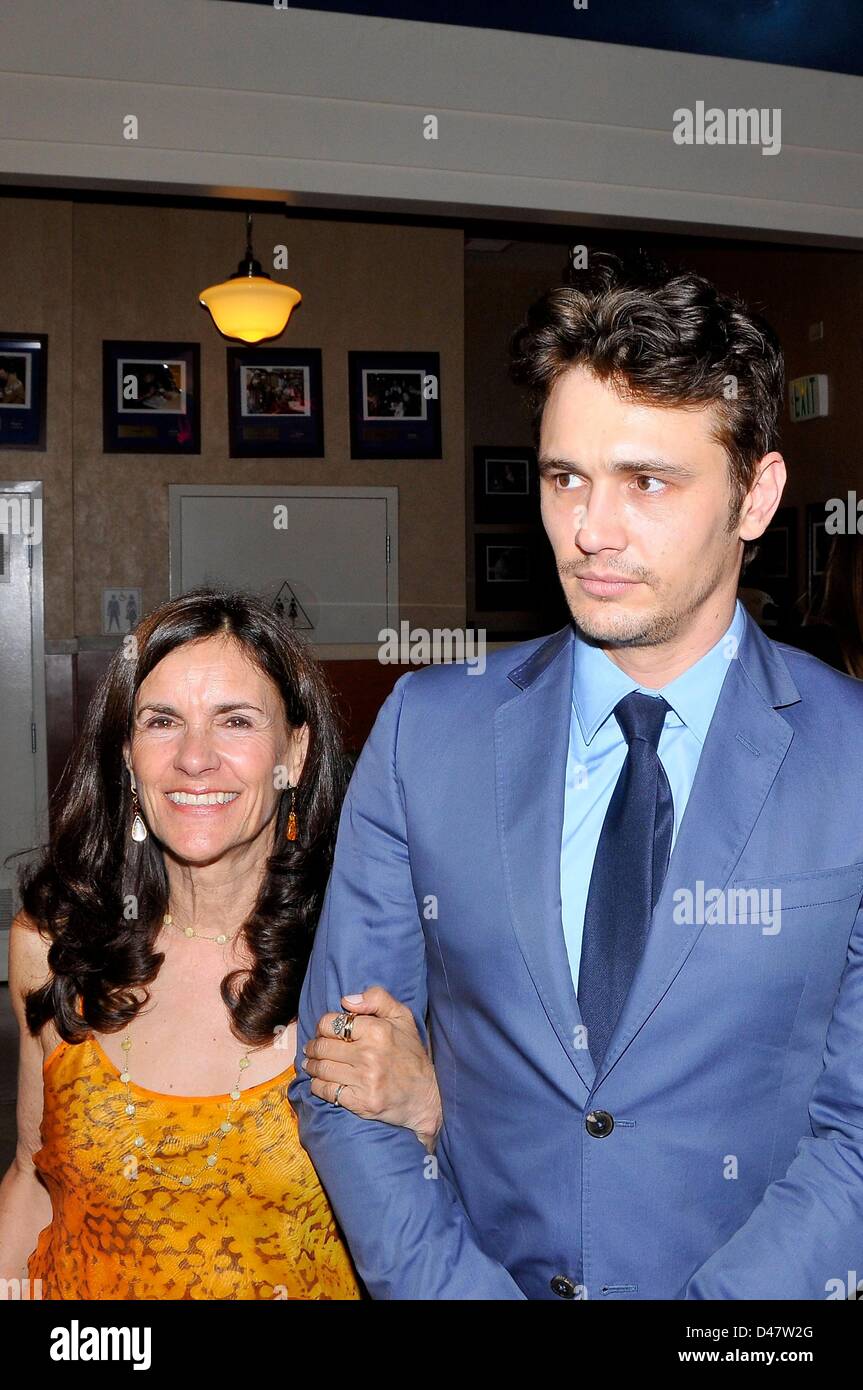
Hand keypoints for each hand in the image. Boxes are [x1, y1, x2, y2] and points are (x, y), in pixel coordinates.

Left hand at [303, 986, 441, 1150]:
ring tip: (311, 1064)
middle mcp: (370, 1055)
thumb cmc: (410, 1054)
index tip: (324, 1032)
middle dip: (313, 1047)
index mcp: (377, 1030)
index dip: (323, 1026)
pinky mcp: (361, 1102)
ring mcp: (365, 1080)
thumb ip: (377, 998)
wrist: (424, 1096)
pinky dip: (318, 1085)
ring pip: (322, 1069)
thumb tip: (346, 1000)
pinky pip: (326, 1091)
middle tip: (311, 1049)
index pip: (331, 1023)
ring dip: (311, 1066)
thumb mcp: (402, 1017)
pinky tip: (320, 1081)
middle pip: (323, 1046)